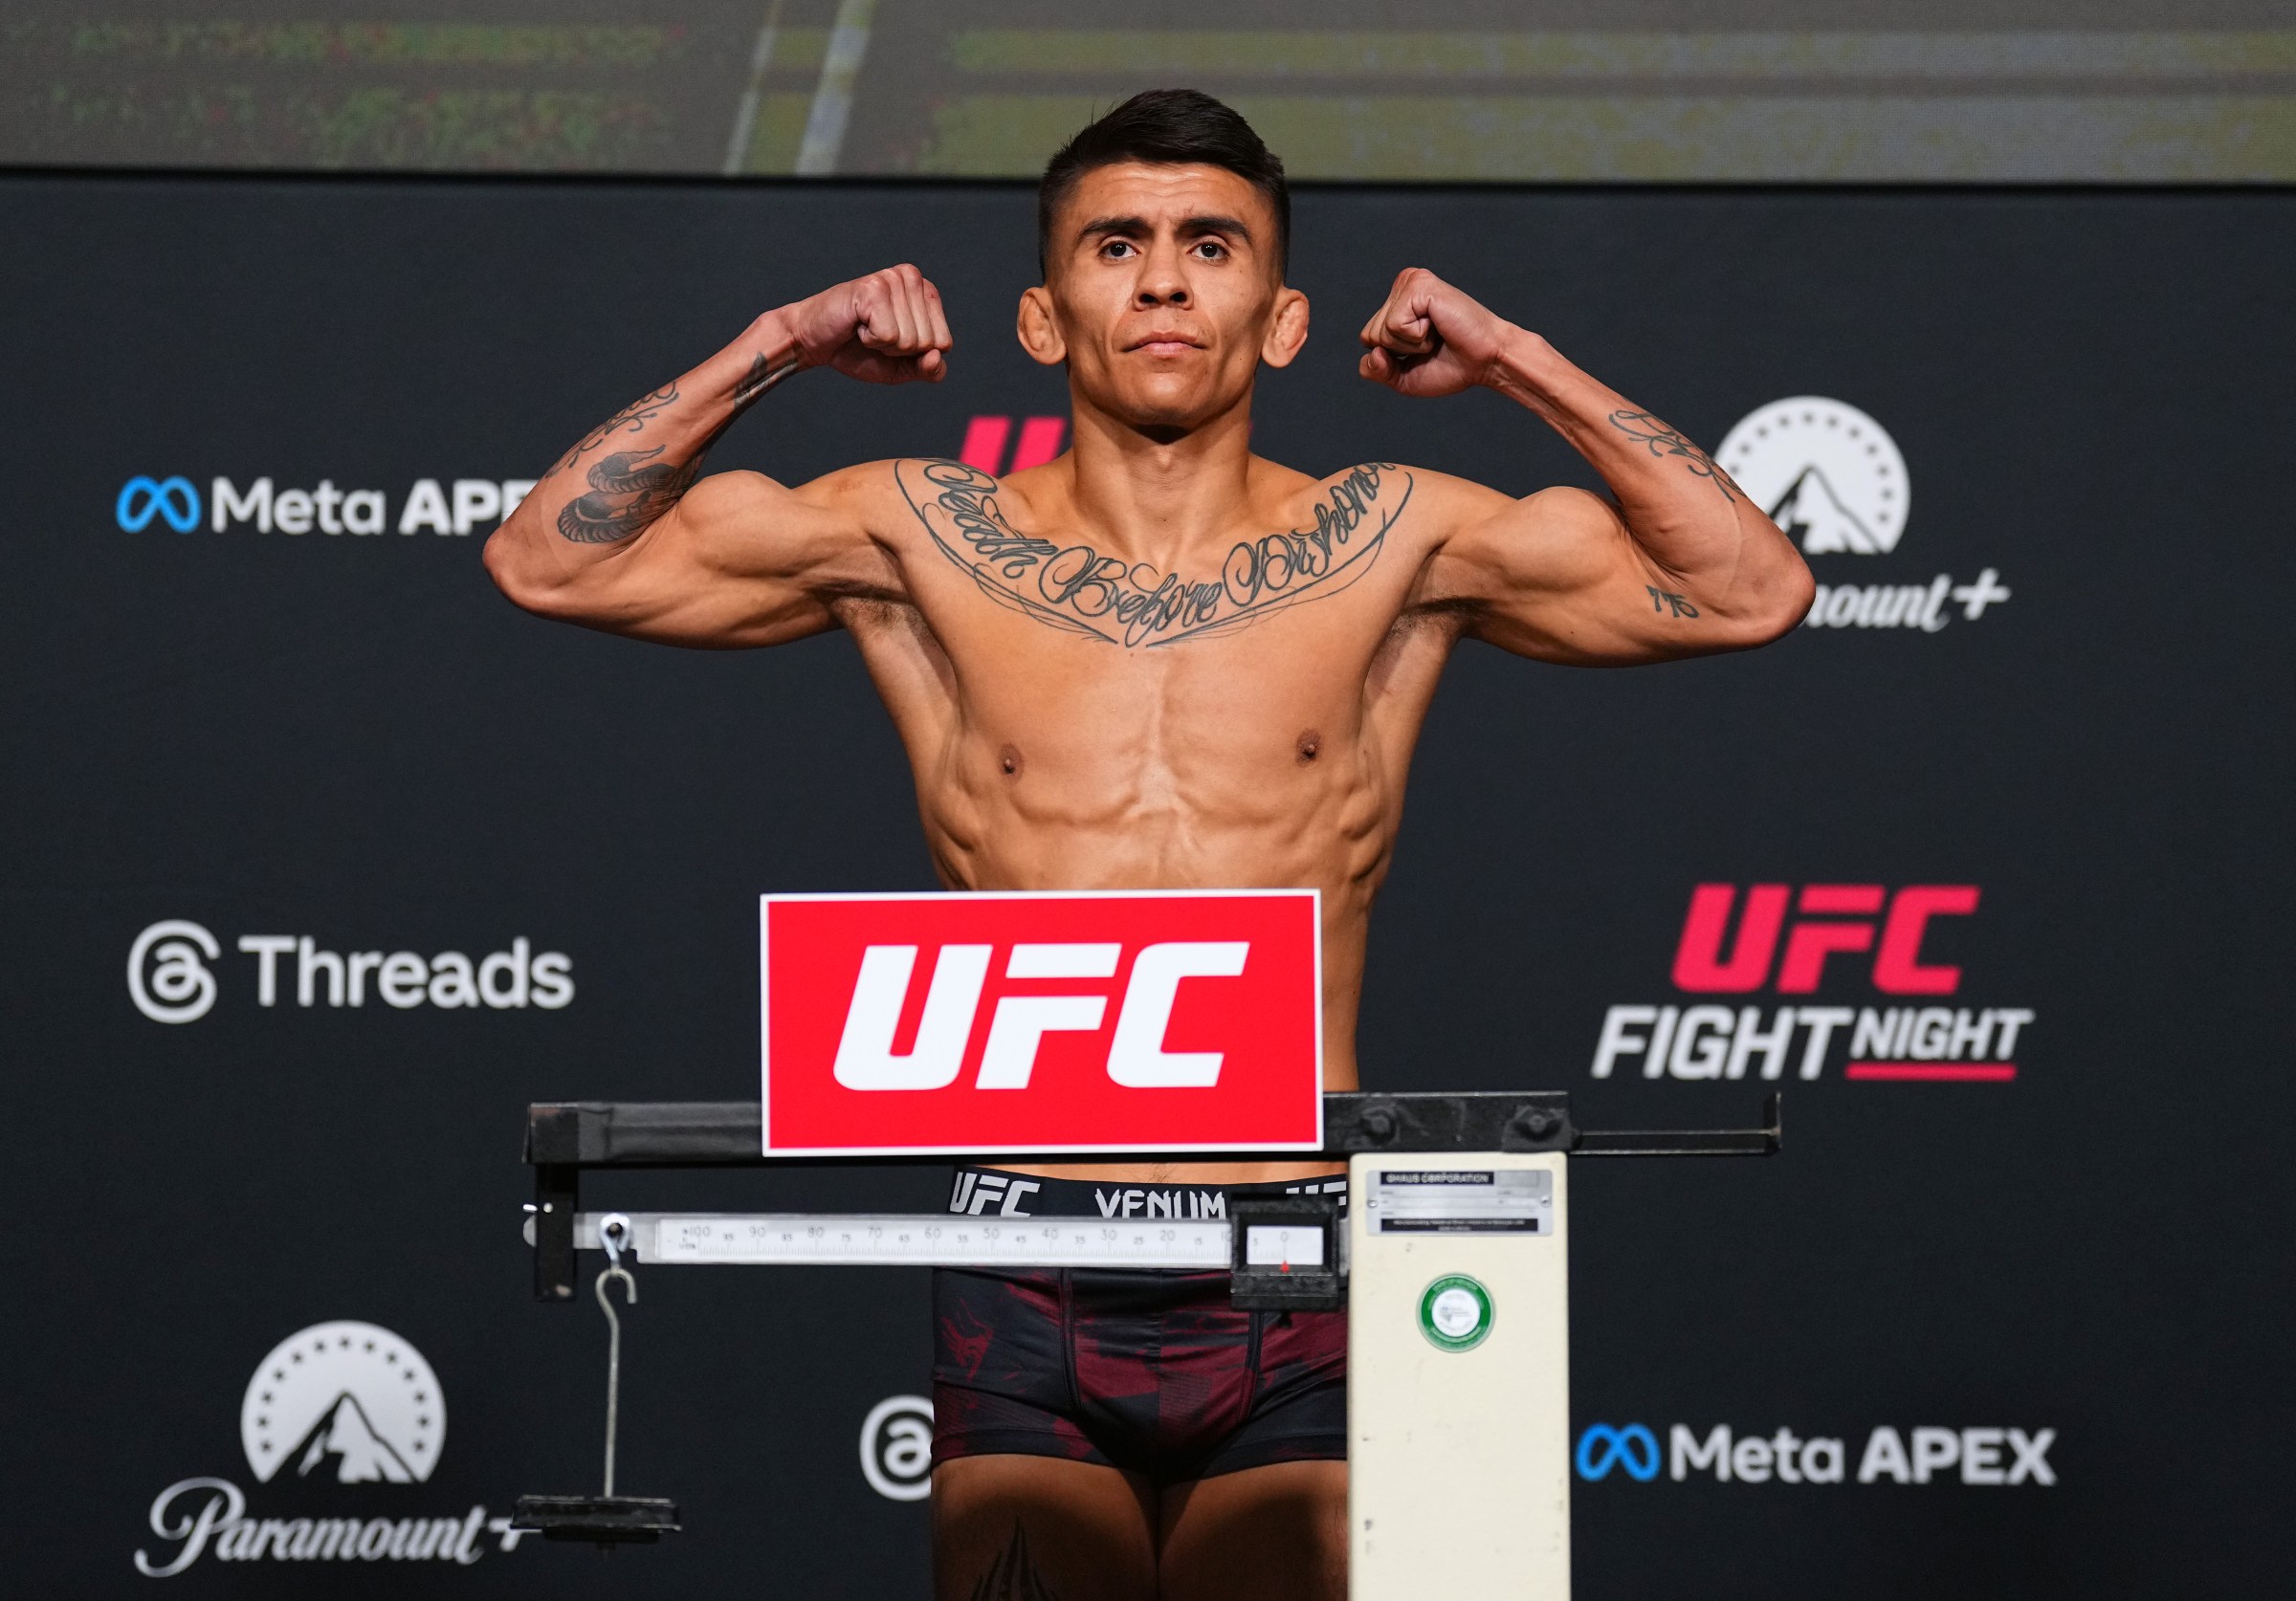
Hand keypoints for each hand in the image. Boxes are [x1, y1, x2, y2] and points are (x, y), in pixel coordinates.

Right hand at [779, 264, 951, 383]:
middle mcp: (912, 277)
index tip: (891, 339)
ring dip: (883, 344)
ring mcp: (892, 279)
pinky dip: (870, 339)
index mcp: (926, 291)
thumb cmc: (857, 350)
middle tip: (875, 333)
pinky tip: (857, 324)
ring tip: (865, 327)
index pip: (944, 343)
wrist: (814, 342)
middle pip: (928, 342)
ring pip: (909, 339)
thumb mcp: (900, 367)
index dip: (914, 354)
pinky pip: (888, 335)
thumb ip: (927, 369)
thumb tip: (937, 356)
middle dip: (899, 349)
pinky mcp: (872, 288)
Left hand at [1357, 268, 1516, 397]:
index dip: (1392, 357)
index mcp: (1397, 301)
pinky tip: (1439, 325)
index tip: (1424, 348)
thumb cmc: (1451, 366)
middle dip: (1401, 351)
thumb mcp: (1403, 377)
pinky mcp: (1419, 285)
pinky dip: (1417, 337)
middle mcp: (1402, 286)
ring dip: (1411, 344)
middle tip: (1434, 341)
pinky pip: (1394, 326)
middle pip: (1370, 335)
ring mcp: (1410, 281)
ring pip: (1380, 331)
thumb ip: (1377, 370)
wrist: (1487, 361)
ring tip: (1438, 332)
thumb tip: (1373, 351)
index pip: (1367, 339)